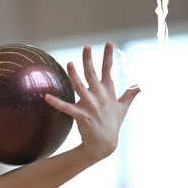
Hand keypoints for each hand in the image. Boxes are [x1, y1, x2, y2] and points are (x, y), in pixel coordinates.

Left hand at [45, 42, 140, 158]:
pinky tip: (47, 96)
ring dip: (74, 75)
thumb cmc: (112, 124)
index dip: (108, 56)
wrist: (104, 144)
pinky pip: (66, 107)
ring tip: (68, 63)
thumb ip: (130, 94)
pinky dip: (56, 102)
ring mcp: (91, 106)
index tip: (108, 43)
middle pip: (93, 74)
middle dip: (89, 60)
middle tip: (86, 47)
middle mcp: (100, 97)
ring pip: (80, 87)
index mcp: (108, 92)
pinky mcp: (82, 116)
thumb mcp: (123, 107)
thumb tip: (141, 85)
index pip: (108, 70)